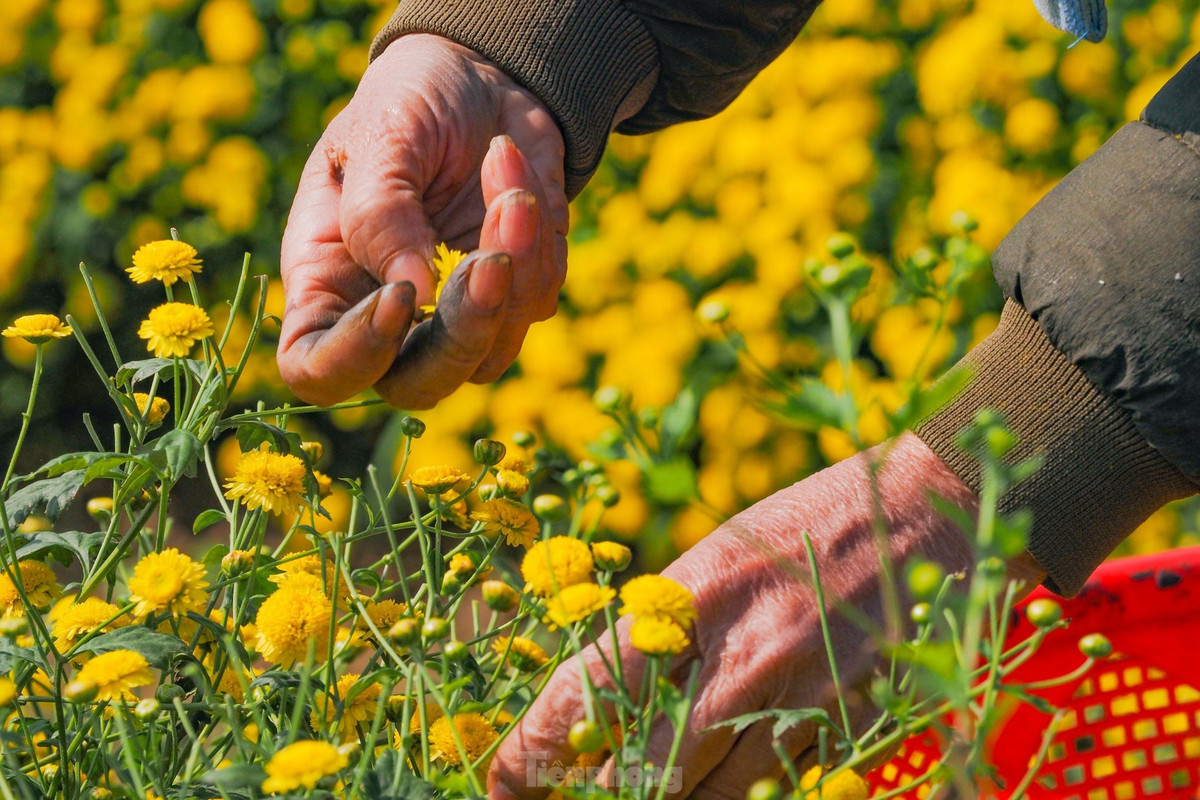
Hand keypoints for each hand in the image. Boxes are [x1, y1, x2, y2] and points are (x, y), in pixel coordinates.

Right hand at [278, 34, 568, 407]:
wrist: (481, 77)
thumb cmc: (408, 101)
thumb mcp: (380, 135)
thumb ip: (381, 212)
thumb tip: (411, 290)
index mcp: (327, 280)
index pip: (317, 369)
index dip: (354, 357)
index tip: (399, 294)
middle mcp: (388, 315)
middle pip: (418, 388)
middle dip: (464, 330)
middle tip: (491, 259)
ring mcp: (456, 311)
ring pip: (493, 351)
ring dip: (513, 263)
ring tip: (501, 161)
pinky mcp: (514, 292)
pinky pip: (538, 298)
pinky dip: (537, 235)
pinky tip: (513, 169)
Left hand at [489, 433, 1045, 797]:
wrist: (922, 510)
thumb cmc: (804, 525)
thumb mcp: (713, 558)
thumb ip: (659, 631)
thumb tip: (603, 700)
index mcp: (682, 601)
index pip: (581, 700)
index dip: (529, 757)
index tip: (504, 780)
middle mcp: (730, 660)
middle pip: (632, 775)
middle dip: (590, 795)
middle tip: (568, 792)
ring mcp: (790, 703)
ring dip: (659, 797)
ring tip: (635, 781)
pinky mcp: (840, 731)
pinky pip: (765, 791)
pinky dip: (726, 796)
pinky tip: (709, 778)